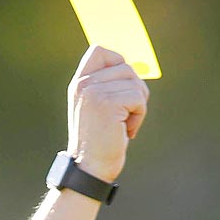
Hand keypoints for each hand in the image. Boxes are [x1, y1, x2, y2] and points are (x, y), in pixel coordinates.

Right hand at [66, 45, 148, 184]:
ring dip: (138, 106)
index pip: (100, 51)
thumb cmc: (99, 142)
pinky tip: (127, 131)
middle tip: (127, 115)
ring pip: (135, 83)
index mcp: (80, 82)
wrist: (90, 168)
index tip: (121, 89)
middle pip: (126, 68)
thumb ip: (109, 86)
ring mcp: (94, 91)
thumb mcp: (99, 109)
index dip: (118, 63)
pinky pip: (138, 99)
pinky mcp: (108, 103)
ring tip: (125, 124)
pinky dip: (139, 116)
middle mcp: (84, 83)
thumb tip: (138, 70)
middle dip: (135, 91)